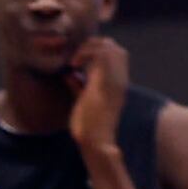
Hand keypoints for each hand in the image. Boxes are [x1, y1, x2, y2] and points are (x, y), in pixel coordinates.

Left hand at [67, 37, 128, 157]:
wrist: (95, 142)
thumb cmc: (89, 128)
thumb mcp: (83, 102)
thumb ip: (78, 87)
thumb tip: (68, 75)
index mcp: (116, 84)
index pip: (115, 55)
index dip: (96, 51)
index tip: (78, 63)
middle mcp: (119, 79)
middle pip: (115, 47)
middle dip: (94, 45)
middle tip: (77, 60)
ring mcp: (115, 79)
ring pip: (110, 46)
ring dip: (90, 47)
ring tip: (76, 62)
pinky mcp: (107, 81)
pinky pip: (101, 54)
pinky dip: (85, 53)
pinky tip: (74, 66)